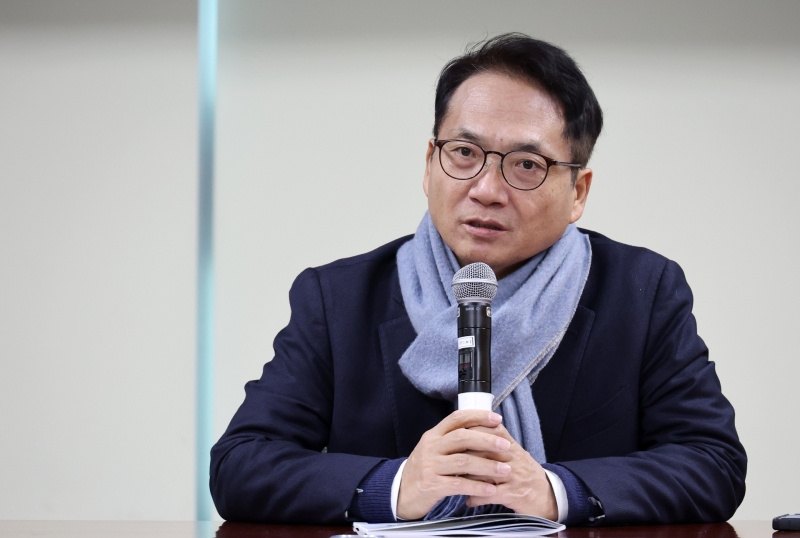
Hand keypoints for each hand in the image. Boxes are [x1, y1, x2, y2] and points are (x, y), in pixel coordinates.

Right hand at [396, 410, 513, 519]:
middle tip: (506, 445)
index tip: (497, 419)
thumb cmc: (425, 469)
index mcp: (434, 435)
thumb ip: (453, 440)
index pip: (457, 418)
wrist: (401, 492)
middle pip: (462, 437)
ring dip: (488, 465)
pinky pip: (459, 484)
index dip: (478, 416)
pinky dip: (477, 486)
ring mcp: (430, 465)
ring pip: (463, 461)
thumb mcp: (434, 449)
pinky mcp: (431, 485)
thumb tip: (484, 431)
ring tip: (505, 469)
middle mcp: (431, 447)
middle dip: (487, 440)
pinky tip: (491, 488)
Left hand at [464, 423, 557, 519]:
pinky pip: (487, 494)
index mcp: (511, 445)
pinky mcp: (512, 494)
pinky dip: (475, 498)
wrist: (547, 495)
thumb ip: (496, 442)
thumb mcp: (514, 453)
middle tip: (450, 459)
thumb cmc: (525, 472)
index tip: (456, 434)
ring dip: (466, 478)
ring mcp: (512, 476)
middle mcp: (512, 457)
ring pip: (482, 471)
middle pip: (483, 448)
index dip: (473, 429)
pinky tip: (469, 500)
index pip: (492, 429)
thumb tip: (470, 429)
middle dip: (464, 454)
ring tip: (456, 481)